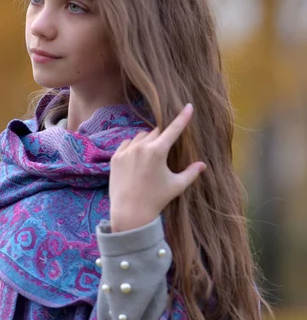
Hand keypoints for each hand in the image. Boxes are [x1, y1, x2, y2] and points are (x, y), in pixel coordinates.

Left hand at [109, 103, 205, 231]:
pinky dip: (134, 147)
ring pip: (141, 136)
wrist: (129, 213)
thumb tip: (203, 165)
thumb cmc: (156, 200)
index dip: (182, 117)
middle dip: (162, 137)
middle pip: (156, 132)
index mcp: (158, 152)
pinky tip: (137, 159)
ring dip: (148, 141)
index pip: (173, 129)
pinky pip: (127, 143)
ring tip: (150, 158)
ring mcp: (126, 151)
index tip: (188, 106)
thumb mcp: (176, 186)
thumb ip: (191, 173)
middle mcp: (141, 147)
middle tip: (164, 152)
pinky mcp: (116, 157)